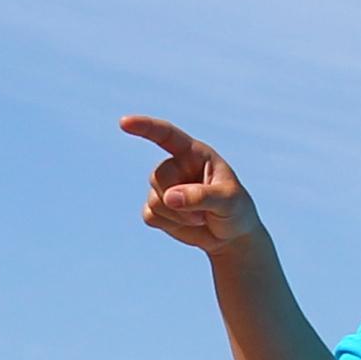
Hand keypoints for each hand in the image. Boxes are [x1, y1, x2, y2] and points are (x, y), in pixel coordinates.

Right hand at [119, 115, 263, 257]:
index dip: (145, 127)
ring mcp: (165, 188)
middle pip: (158, 176)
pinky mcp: (158, 209)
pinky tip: (187, 224)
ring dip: (176, 216)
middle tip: (204, 213)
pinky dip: (168, 225)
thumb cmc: (236, 211)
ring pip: (153, 199)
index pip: (166, 135)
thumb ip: (201, 196)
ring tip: (200, 218)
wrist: (232, 236)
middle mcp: (177, 166)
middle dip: (177, 199)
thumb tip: (169, 197)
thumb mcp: (228, 201)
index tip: (124, 122)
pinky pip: (149, 215)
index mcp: (194, 154)